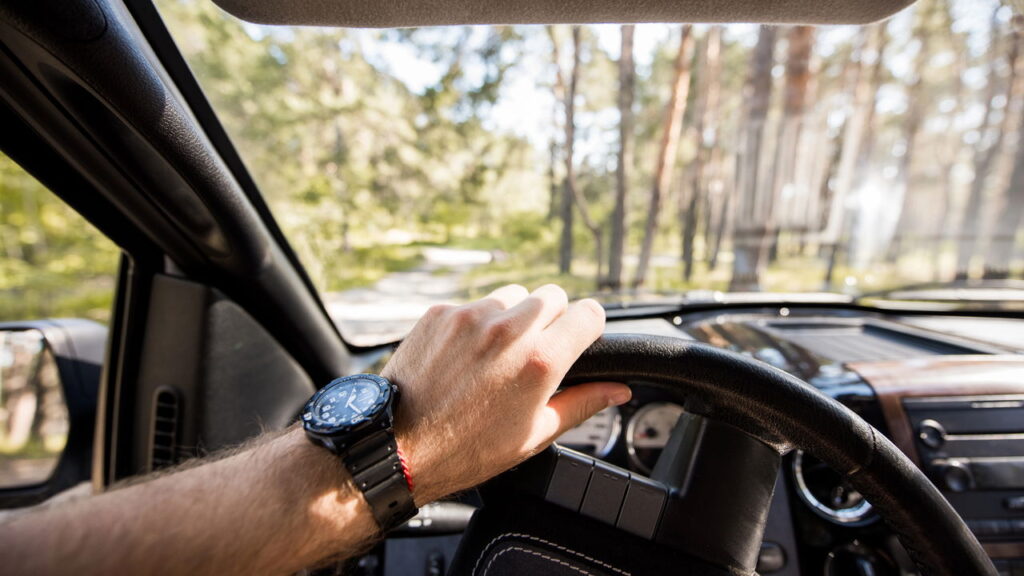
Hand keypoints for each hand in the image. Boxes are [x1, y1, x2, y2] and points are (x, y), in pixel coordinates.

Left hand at [383, 284, 630, 504]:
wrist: (399, 445)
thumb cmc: (467, 449)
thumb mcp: (535, 434)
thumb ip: (582, 403)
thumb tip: (617, 390)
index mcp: (541, 361)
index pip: (590, 313)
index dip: (589, 328)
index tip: (580, 340)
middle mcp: (509, 330)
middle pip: (554, 296)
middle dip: (553, 319)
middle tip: (536, 352)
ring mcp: (472, 317)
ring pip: (513, 295)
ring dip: (514, 316)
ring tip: (497, 355)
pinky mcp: (441, 313)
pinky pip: (474, 305)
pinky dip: (476, 322)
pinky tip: (465, 355)